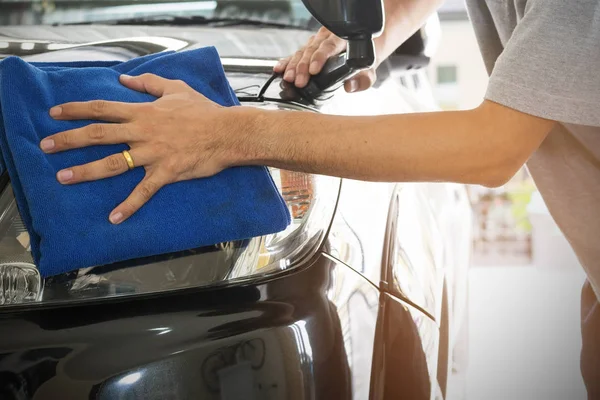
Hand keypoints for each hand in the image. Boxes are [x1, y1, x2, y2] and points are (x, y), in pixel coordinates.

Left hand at [42, 74, 246, 223]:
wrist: (227, 133)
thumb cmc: (204, 110)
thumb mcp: (176, 88)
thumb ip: (148, 82)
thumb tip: (125, 78)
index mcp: (143, 112)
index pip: (101, 109)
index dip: (75, 110)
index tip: (54, 113)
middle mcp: (142, 132)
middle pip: (97, 135)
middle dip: (68, 140)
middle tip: (45, 146)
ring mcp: (153, 154)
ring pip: (113, 163)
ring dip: (86, 171)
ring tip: (63, 177)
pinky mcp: (166, 173)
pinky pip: (143, 191)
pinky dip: (128, 206)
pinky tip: (114, 218)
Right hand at [273, 27, 376, 92]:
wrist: (363, 46)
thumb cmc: (364, 57)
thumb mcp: (369, 68)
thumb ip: (364, 78)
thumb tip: (350, 87)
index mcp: (343, 39)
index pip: (329, 46)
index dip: (320, 58)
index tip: (314, 70)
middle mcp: (327, 38)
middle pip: (312, 50)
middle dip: (303, 66)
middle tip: (299, 81)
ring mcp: (316, 43)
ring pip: (302, 51)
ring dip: (294, 66)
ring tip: (288, 78)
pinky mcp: (309, 49)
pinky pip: (296, 54)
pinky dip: (287, 62)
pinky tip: (279, 69)